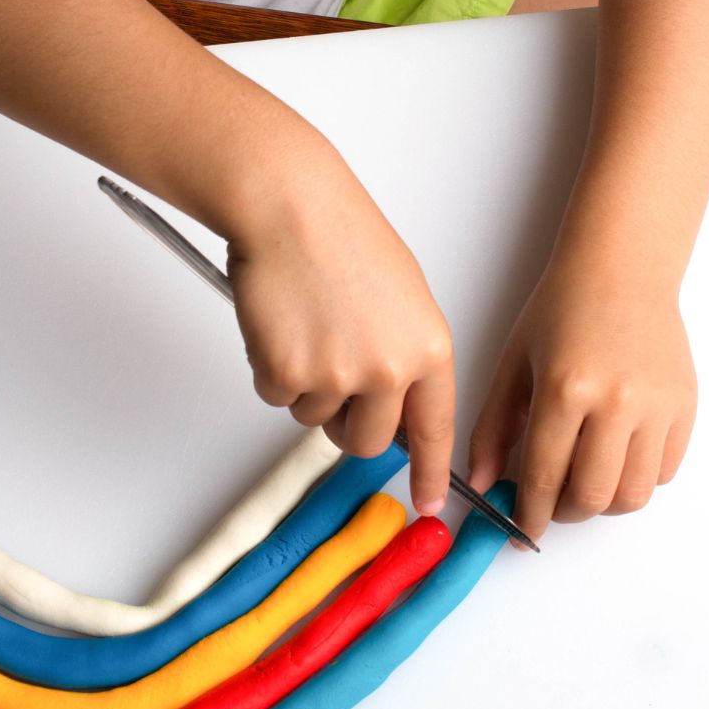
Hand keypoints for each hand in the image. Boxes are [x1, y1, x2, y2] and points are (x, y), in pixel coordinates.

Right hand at [226, 160, 456, 515]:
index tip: (430, 503)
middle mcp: (391, 370)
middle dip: (348, 424)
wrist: (289, 205)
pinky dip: (272, 369)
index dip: (431, 472)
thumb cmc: (341, 237)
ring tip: (306, 326)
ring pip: (318, 420)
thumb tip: (397, 409)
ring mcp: (339, 376)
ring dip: (307, 388)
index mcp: (429, 348)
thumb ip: (406, 358)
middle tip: (331, 377)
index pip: (436, 429)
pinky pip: (277, 398)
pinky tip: (280, 323)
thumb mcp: (402, 299)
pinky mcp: (288, 375)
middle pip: (369, 441)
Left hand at [465, 256, 696, 542]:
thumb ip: (494, 426)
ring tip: (584, 483)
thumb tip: (481, 483)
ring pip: (634, 494)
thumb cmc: (563, 309)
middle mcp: (616, 401)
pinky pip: (664, 471)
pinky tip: (616, 457)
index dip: (530, 514)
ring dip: (604, 503)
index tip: (523, 529)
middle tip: (551, 505)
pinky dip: (638, 478)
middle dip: (565, 514)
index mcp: (566, 389)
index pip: (544, 476)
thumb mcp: (515, 363)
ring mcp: (657, 406)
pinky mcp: (685, 406)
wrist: (622, 269)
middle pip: (593, 496)